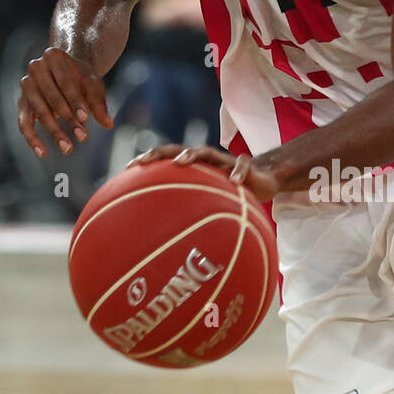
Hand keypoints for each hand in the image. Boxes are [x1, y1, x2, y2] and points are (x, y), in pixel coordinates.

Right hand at [18, 47, 112, 157]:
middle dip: (68, 119)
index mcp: (54, 56)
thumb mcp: (94, 84)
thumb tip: (108, 124)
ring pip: (38, 111)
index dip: (75, 100)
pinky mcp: (22, 103)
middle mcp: (36, 67)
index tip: (86, 118)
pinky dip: (32, 138)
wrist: (67, 72)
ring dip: (54, 131)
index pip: (65, 81)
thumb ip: (98, 102)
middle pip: (51, 97)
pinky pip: (24, 123)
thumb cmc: (82, 77)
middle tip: (83, 137)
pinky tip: (42, 152)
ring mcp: (26, 85)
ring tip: (68, 148)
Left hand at [130, 145, 280, 202]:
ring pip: (207, 152)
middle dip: (161, 154)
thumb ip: (194, 215)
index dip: (149, 160)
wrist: (265, 181)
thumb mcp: (212, 206)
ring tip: (182, 162)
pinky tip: (234, 181)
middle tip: (146, 161)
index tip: (129, 168)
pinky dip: (238, 172)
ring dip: (193, 155)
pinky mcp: (246, 166)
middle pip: (179, 151)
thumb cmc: (233, 196)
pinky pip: (242, 165)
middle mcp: (206, 161)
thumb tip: (170, 242)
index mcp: (195, 169)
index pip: (166, 159)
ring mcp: (225, 161)